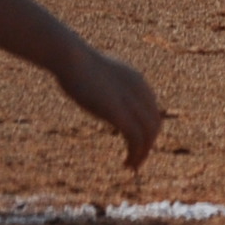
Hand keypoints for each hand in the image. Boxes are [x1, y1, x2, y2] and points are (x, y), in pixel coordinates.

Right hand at [57, 43, 164, 169]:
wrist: (71, 57)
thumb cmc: (76, 63)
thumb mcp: (98, 72)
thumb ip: (105, 83)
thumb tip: (97, 88)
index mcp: (137, 81)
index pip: (152, 111)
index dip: (147, 131)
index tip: (136, 145)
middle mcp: (140, 91)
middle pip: (154, 124)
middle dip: (148, 145)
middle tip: (135, 161)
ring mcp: (130, 101)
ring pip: (148, 134)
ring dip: (142, 154)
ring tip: (131, 166)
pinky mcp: (118, 112)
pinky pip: (135, 139)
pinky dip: (135, 154)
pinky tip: (126, 163)